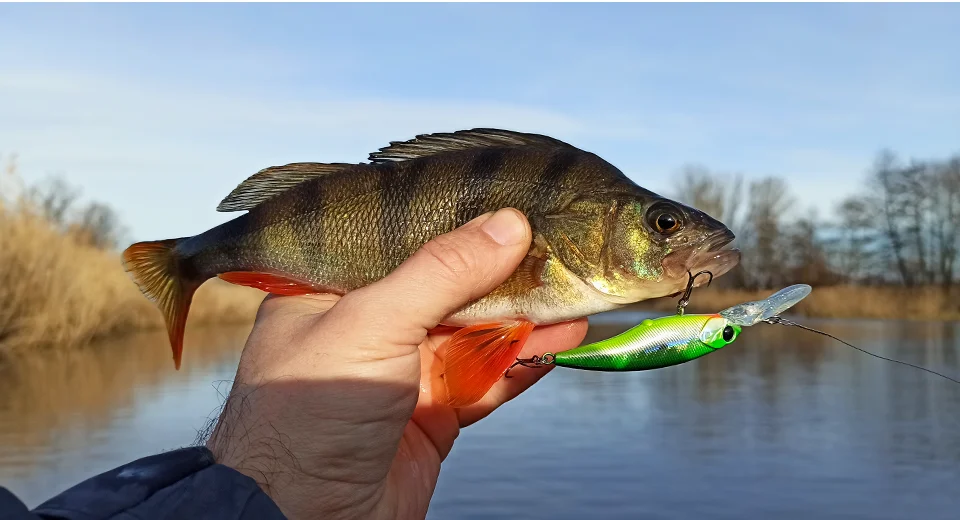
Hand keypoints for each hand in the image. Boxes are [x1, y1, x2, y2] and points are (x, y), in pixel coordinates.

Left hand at [205, 208, 588, 519]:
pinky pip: (487, 379)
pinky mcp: (432, 413)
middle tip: (556, 250)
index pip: (403, 240)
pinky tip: (559, 341)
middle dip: (504, 273)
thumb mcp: (371, 323)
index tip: (512, 203)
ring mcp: (402, 372)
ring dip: (527, 319)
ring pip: (476, 334)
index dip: (458, 223)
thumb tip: (508, 225)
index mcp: (332, 289)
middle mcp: (368, 326)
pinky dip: (524, 362)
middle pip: (449, 287)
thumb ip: (441, 273)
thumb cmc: (306, 413)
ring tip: (576, 296)